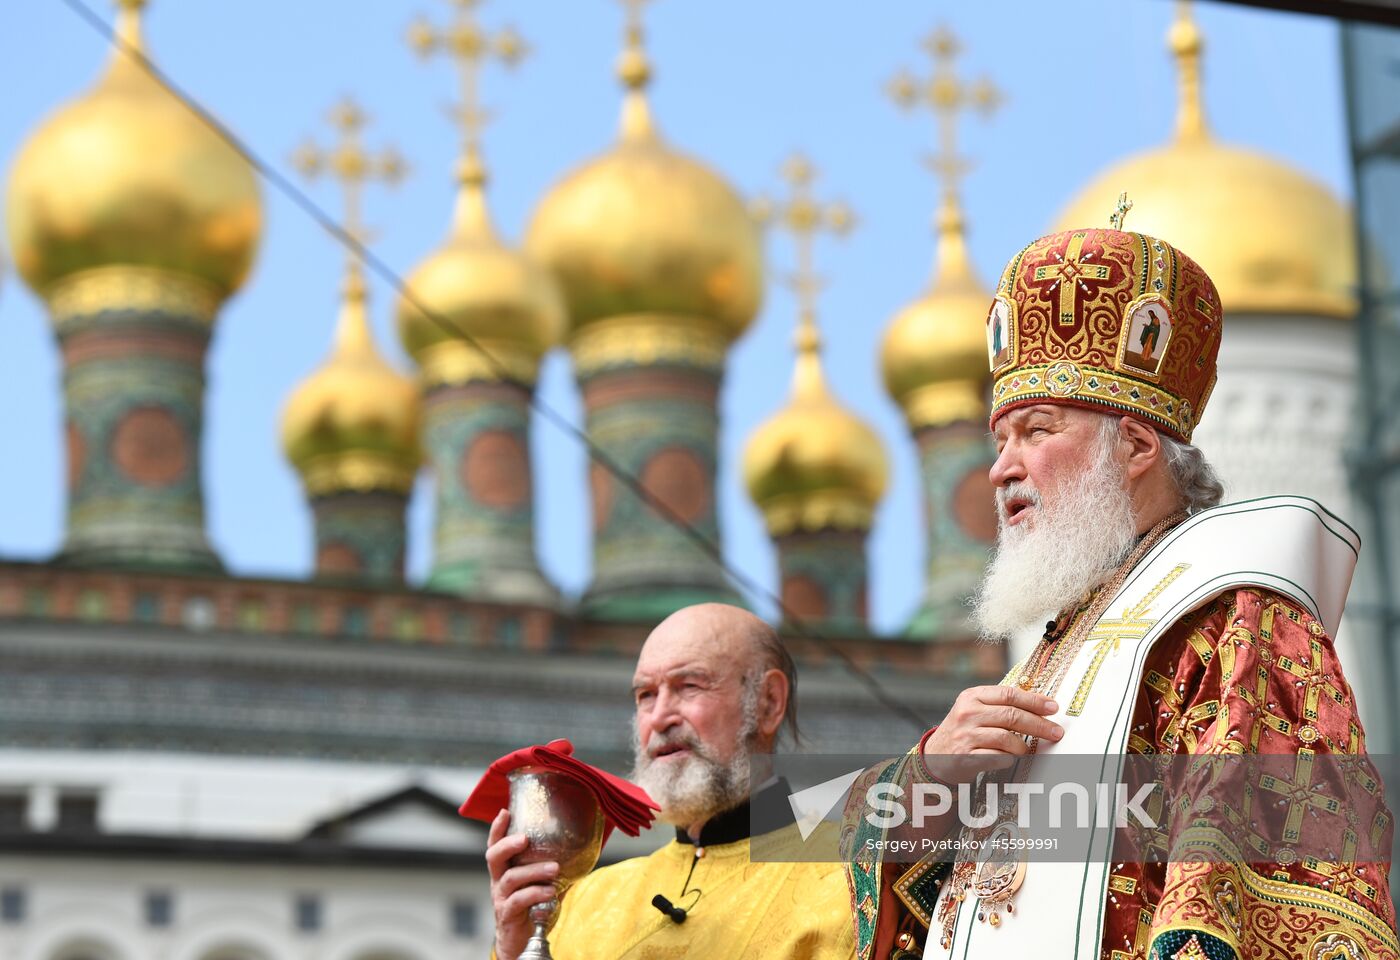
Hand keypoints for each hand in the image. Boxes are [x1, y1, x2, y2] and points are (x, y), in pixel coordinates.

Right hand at [487, 810, 559, 959]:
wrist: (520, 940)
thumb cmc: (531, 907)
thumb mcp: (540, 883)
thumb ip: (555, 869)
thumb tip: (581, 851)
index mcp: (505, 869)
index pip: (496, 845)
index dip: (498, 828)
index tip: (505, 811)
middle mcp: (498, 881)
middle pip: (494, 856)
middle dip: (508, 844)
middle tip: (525, 839)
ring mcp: (501, 897)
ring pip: (511, 878)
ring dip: (534, 870)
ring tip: (554, 868)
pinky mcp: (507, 914)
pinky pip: (519, 900)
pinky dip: (536, 893)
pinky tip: (551, 891)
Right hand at [922, 685, 1062, 783]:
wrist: (934, 758)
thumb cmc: (962, 733)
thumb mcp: (974, 711)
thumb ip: (999, 706)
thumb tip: (1038, 706)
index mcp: (971, 696)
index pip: (1009, 694)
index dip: (1034, 700)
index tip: (1053, 707)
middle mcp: (967, 713)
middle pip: (1012, 715)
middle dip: (1039, 724)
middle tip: (1056, 732)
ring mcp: (965, 735)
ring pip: (1007, 738)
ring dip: (1022, 746)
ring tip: (1024, 749)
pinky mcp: (966, 756)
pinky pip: (998, 757)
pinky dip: (1009, 759)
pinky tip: (1009, 759)